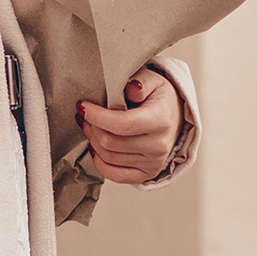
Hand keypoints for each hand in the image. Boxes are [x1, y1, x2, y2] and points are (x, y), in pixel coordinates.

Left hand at [79, 67, 182, 185]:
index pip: (121, 124)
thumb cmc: (159, 99)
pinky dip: (100, 162)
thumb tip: (132, 88)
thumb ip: (142, 81)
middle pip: (110, 142)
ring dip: (93, 140)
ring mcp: (153, 163)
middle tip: (85, 114)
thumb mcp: (154, 80)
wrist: (173, 118)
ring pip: (108, 157)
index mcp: (161, 120)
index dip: (97, 117)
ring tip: (90, 126)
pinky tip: (96, 147)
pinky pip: (115, 175)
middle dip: (92, 126)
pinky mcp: (146, 174)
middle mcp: (158, 145)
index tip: (83, 106)